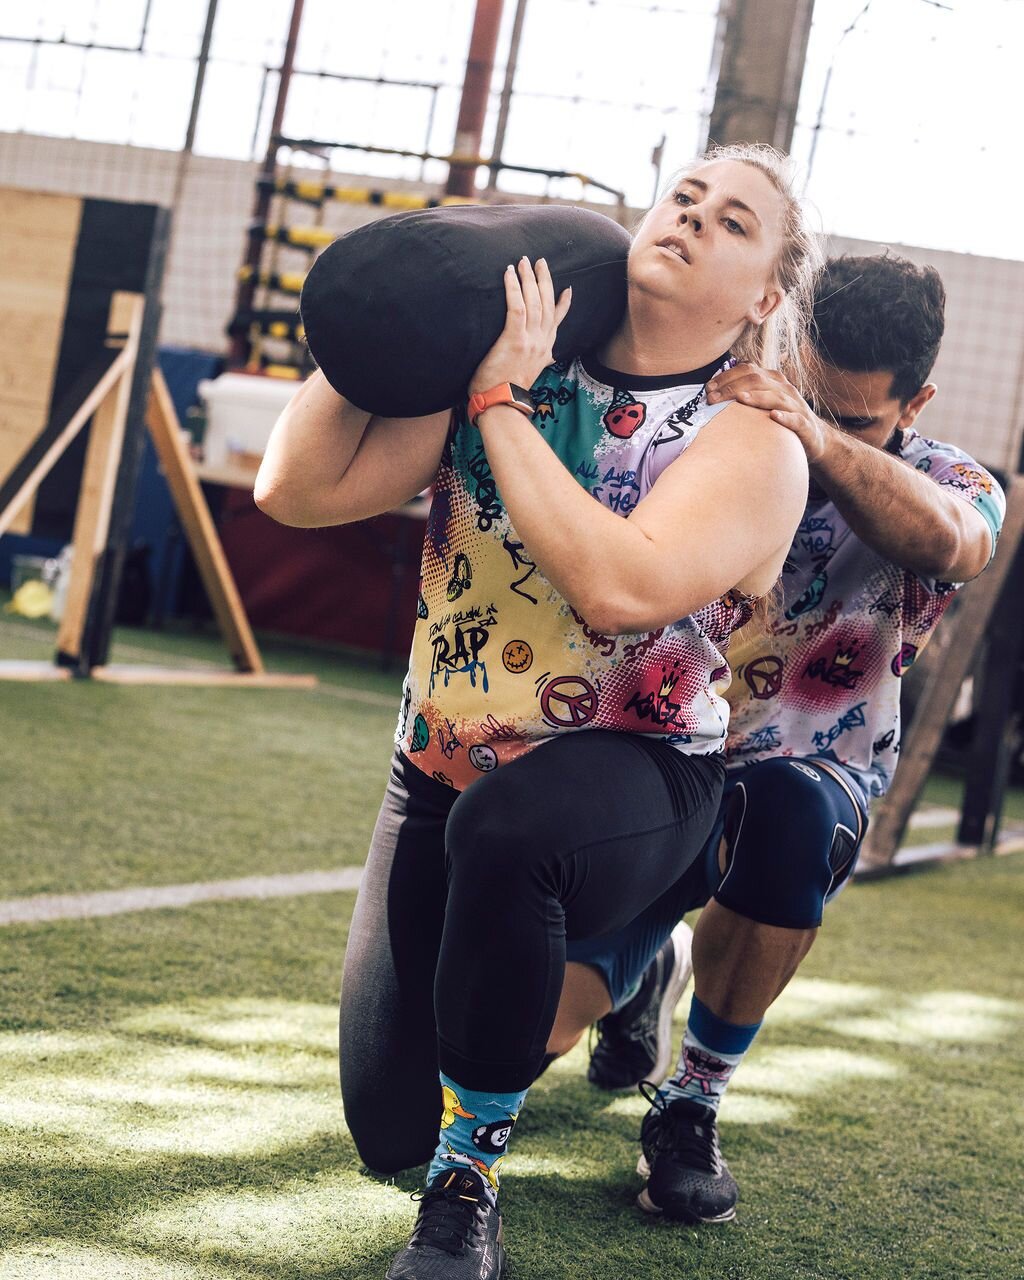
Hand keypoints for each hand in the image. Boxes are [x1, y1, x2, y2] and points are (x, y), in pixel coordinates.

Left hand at [469, 257, 571, 395]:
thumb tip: (549, 359)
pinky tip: (508, 273)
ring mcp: (530, 340)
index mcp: (546, 350)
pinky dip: (513, 288)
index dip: (563, 303)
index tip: (567, 288)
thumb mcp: (531, 374)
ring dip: (528, 278)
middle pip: (546, 303)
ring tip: (522, 261)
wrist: (503, 405)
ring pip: (533, 301)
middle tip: (539, 261)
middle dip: (543, 280)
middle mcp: (542, 342)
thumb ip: (541, 362)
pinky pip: (516, 307)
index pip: (557, 321)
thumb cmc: (509, 391)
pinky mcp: (514, 339)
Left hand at [706, 363, 830, 464]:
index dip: (726, 377)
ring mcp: (795, 405)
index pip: (747, 370)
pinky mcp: (804, 424)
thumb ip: (743, 395)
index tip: (707, 388)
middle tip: (712, 399)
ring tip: (739, 399)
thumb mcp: (762, 403)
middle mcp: (784, 389)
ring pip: (775, 396)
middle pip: (757, 380)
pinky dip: (785, 417)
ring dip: (756, 397)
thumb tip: (712, 394)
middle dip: (732, 387)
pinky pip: (795, 419)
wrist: (814, 437)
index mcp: (772, 381)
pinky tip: (773, 417)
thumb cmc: (779, 420)